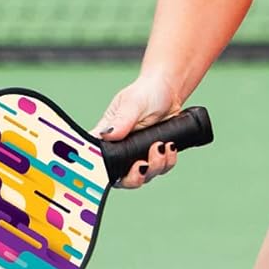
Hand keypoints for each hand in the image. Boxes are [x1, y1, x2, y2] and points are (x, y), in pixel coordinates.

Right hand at [95, 72, 182, 189]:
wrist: (169, 90)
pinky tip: (170, 147)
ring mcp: (139, 153)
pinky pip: (161, 167)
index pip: (97, 160)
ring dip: (155, 166)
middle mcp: (122, 149)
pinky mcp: (155, 154)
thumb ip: (121, 120)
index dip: (102, 173)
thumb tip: (108, 135)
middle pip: (122, 177)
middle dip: (134, 178)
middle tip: (143, 165)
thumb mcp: (132, 103)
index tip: (115, 172)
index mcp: (108, 137)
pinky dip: (167, 161)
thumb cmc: (145, 92)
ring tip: (161, 146)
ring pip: (144, 175)